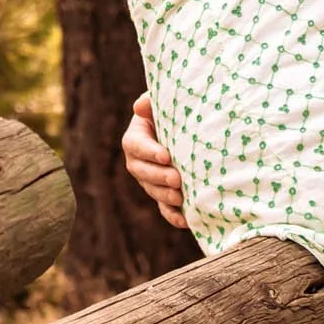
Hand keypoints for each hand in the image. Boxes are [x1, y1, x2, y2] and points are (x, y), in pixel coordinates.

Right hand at [122, 92, 189, 226]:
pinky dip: (173, 216)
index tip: (166, 155)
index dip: (149, 152)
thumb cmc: (174, 112)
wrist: (187, 129)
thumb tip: (139, 106)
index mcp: (135, 137)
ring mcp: (149, 180)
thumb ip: (152, 102)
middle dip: (158, 177)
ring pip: (152, 190)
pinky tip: (185, 220)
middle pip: (141, 171)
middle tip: (176, 178)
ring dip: (164, 196)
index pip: (136, 146)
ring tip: (181, 197)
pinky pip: (164, 208)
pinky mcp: (162, 194)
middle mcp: (138, 161)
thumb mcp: (163, 105)